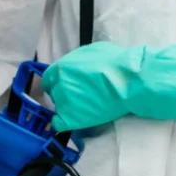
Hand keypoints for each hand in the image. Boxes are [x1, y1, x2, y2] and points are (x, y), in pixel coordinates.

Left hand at [42, 41, 175, 131]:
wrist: (127, 81)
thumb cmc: (115, 63)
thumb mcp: (91, 51)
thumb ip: (78, 61)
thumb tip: (77, 65)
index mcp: (61, 67)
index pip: (49, 79)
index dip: (58, 83)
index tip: (67, 87)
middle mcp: (58, 84)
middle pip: (55, 94)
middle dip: (66, 95)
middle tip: (82, 97)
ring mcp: (63, 102)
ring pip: (60, 108)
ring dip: (70, 108)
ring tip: (87, 107)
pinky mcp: (70, 118)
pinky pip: (59, 124)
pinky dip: (64, 123)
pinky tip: (75, 120)